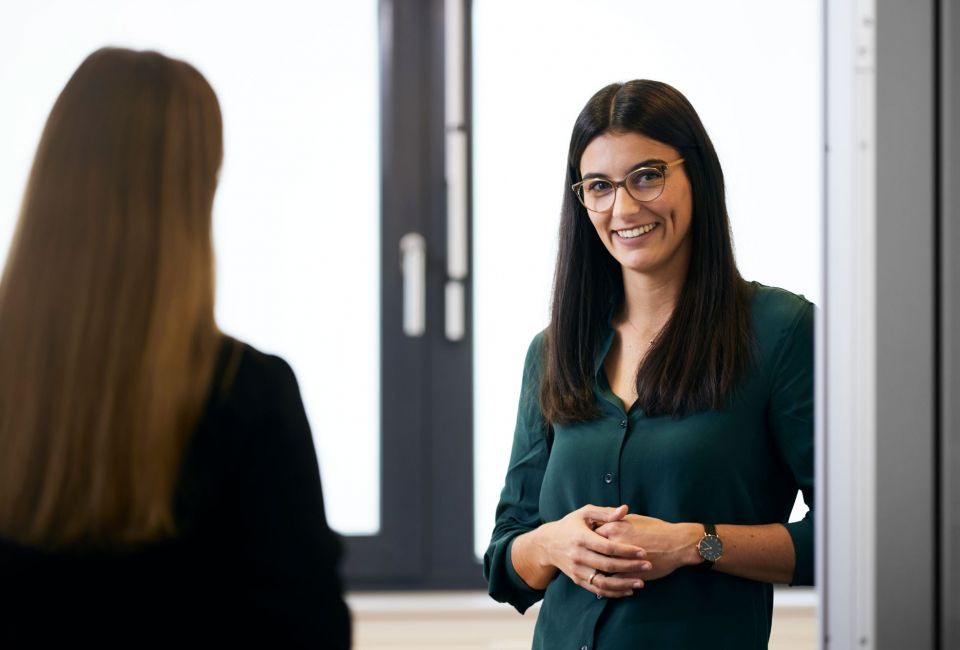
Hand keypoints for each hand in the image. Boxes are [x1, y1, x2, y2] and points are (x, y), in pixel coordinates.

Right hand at [534, 504, 653, 597]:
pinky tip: (628, 590)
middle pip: (608, 565)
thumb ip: (605, 513)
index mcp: (581, 537)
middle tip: (648, 565)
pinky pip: (597, 590)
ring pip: (603, 582)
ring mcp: (577, 570)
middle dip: (630, 566)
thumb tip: (625, 509)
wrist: (547, 543)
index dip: (626, 550)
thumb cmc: (570, 525)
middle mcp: (578, 555)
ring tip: (641, 582)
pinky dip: (613, 592)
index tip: (643, 551)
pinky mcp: (577, 579)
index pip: (607, 547)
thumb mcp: (584, 513)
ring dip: (624, 584)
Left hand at [594, 515, 701, 581]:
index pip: (590, 535)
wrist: (676, 543)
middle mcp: (614, 543)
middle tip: (584, 560)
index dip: (586, 541)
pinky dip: (608, 585)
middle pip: (592, 552)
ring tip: (593, 574)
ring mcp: (622, 559)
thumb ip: (615, 520)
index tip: (585, 545)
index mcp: (614, 527)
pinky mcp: (631, 574)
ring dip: (596, 572)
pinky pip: (613, 582)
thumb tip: (603, 521)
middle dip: (588, 558)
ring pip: (600, 569)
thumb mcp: (633, 519)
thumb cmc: (656, 529)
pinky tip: (606, 586)